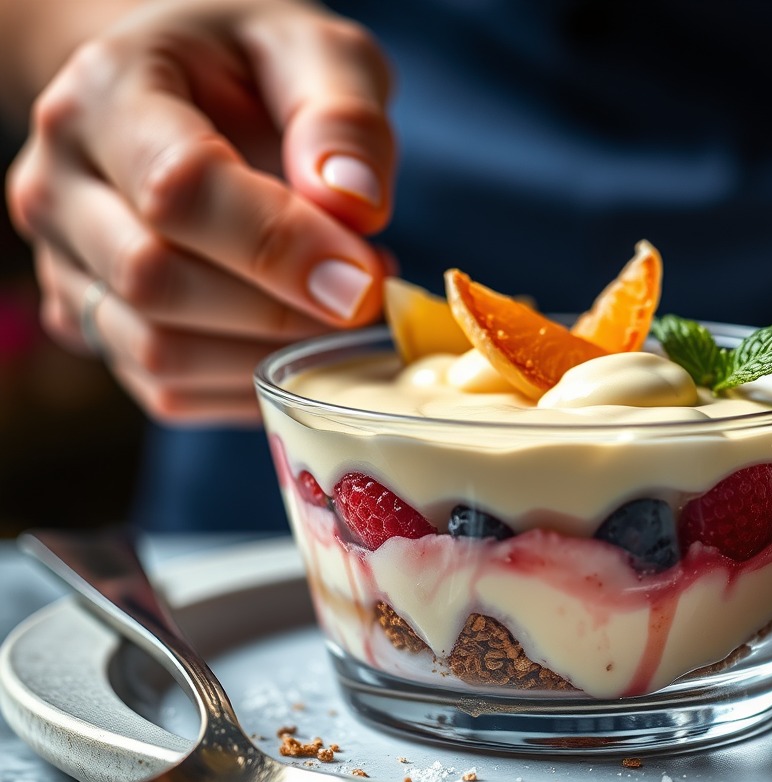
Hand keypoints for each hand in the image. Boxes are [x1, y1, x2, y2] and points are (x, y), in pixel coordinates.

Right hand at [6, 0, 394, 423]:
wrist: (186, 98)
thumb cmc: (251, 73)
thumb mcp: (312, 53)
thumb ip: (341, 117)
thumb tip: (355, 206)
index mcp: (104, 97)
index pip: (178, 189)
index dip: (280, 247)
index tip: (365, 280)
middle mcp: (58, 185)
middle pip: (156, 281)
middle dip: (280, 310)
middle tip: (364, 299)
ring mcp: (64, 265)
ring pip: (158, 353)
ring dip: (268, 357)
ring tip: (336, 316)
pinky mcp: (90, 326)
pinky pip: (168, 391)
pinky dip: (248, 387)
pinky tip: (296, 347)